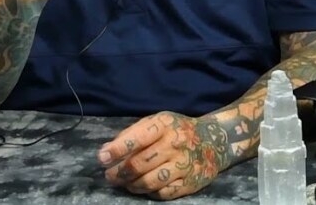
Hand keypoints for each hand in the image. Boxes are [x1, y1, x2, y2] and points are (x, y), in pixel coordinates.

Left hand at [98, 111, 229, 199]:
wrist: (213, 140)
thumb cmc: (176, 130)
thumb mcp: (157, 122)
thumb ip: (132, 134)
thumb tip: (106, 150)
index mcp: (164, 124)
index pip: (137, 138)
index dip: (117, 149)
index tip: (102, 158)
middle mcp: (175, 143)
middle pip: (140, 164)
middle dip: (120, 172)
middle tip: (110, 176)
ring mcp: (184, 164)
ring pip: (150, 181)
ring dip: (132, 185)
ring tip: (125, 183)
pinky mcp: (190, 182)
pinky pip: (164, 193)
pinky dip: (149, 193)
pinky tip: (143, 187)